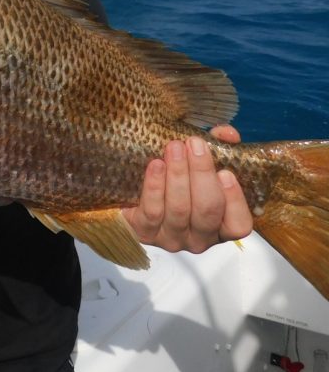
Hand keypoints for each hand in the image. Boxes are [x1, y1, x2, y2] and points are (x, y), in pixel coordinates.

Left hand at [122, 125, 252, 253]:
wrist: (132, 191)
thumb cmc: (175, 177)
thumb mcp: (199, 161)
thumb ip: (217, 147)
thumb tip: (228, 133)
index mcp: (221, 225)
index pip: (238, 224)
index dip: (235, 200)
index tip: (225, 172)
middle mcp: (200, 237)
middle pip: (207, 210)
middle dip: (201, 174)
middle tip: (194, 144)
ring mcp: (172, 238)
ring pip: (179, 209)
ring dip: (178, 175)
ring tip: (174, 147)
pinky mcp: (145, 232)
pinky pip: (152, 211)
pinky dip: (154, 186)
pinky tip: (156, 165)